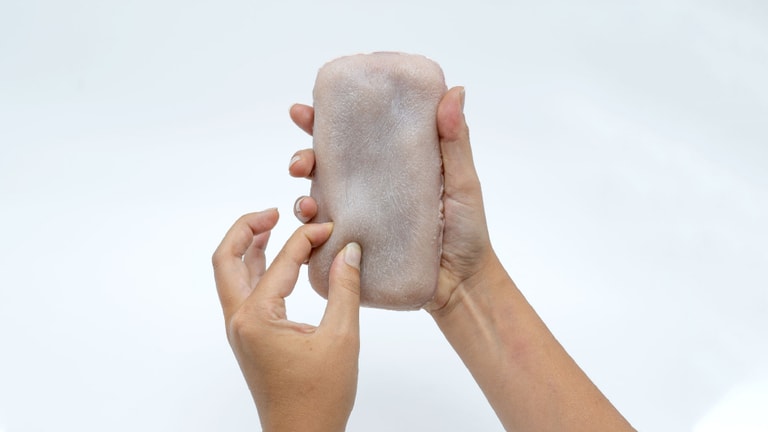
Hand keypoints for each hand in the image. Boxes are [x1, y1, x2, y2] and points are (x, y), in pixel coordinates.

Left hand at [212, 209, 361, 431]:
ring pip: (231, 275)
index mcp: (256, 318)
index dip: (306, 239)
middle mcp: (240, 320)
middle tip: (273, 212)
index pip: (281, 263)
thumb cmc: (320, 396)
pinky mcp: (250, 337)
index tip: (331, 229)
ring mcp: (241, 330)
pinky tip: (276, 261)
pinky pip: (244, 292)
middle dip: (245, 230)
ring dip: (247, 247)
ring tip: (271, 225)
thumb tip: (349, 251)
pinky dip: (255, 269)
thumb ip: (345, 289)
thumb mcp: (341, 338)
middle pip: (226, 260)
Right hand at [287, 86, 498, 312]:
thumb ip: (456, 141)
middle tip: (301, 161)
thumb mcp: (463, 182)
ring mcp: (361, 219)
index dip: (326, 119)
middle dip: (304, 156)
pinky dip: (310, 234)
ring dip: (301, 196)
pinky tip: (311, 229)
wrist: (464, 285)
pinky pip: (324, 240)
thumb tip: (454, 91)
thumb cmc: (468, 232)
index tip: (306, 111)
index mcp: (392, 165)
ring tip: (305, 203)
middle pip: (326, 164)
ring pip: (318, 199)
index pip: (355, 135)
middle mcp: (371, 189)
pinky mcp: (357, 249)